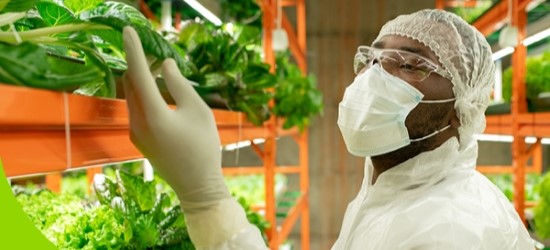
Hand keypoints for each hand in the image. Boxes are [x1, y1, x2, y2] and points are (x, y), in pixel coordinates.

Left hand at [122, 26, 229, 211]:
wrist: (196, 186)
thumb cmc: (204, 147)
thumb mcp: (198, 111)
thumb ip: (179, 85)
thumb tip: (165, 65)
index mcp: (153, 115)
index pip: (138, 74)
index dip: (133, 50)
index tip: (128, 31)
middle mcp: (137, 123)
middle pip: (131, 83)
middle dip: (138, 62)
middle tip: (151, 47)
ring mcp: (135, 133)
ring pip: (131, 96)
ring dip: (140, 78)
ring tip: (155, 65)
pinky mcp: (138, 139)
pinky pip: (135, 108)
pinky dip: (142, 94)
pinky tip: (156, 89)